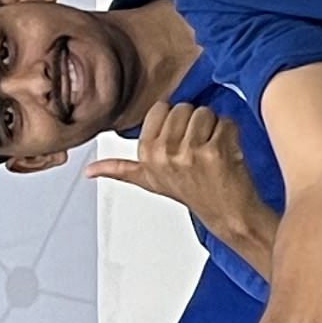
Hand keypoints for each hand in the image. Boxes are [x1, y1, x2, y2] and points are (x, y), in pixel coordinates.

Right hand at [86, 99, 267, 236]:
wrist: (228, 214)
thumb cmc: (194, 194)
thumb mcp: (150, 181)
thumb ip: (120, 170)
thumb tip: (89, 171)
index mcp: (145, 154)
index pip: (161, 108)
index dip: (176, 124)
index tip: (180, 147)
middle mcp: (163, 154)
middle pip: (183, 108)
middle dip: (196, 125)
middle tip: (199, 153)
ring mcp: (188, 153)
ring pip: (205, 112)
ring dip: (215, 130)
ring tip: (213, 154)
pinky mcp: (214, 151)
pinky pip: (226, 122)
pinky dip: (232, 135)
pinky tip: (228, 156)